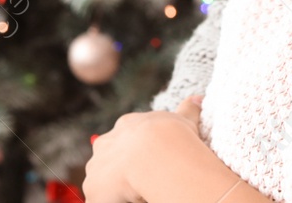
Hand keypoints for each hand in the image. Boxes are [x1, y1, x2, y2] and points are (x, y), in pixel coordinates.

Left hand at [81, 96, 203, 202]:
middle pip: (109, 159)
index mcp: (124, 127)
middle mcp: (105, 144)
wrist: (155, 153)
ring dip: (114, 188)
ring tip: (134, 193)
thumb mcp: (184, 120)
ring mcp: (96, 167)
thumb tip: (197, 99)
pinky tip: (129, 201)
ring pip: (102, 180)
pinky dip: (111, 201)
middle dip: (121, 169)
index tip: (151, 161)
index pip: (127, 140)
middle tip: (141, 180)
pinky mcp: (93, 190)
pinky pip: (99, 199)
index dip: (138, 152)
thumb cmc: (172, 136)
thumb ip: (188, 109)